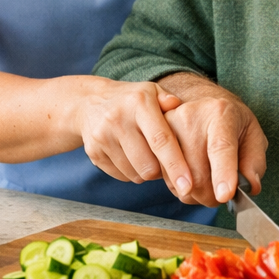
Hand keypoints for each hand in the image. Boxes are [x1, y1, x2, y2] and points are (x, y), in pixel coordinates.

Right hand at [76, 78, 195, 196]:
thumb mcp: (152, 91)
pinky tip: (130, 154)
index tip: (188, 186)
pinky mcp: (93, 153)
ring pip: (136, 174)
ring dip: (147, 171)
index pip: (160, 140)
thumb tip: (179, 106)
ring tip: (146, 152)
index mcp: (139, 103)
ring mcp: (103, 137)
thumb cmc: (132, 99)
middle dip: (162, 170)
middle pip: (148, 166)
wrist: (90, 101)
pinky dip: (132, 172)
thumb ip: (170, 100)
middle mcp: (118, 119)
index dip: (176, 165)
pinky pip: (122, 176)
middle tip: (164, 158)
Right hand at [156, 72, 267, 206]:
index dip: (223, 173)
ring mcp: (167, 127)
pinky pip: (164, 179)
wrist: (202, 103)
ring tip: (207, 180)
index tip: (225, 195)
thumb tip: (250, 185)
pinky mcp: (152, 138)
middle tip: (221, 194)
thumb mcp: (252, 135)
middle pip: (197, 174)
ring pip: (179, 181)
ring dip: (195, 194)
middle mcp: (190, 116)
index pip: (220, 147)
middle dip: (211, 196)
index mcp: (220, 113)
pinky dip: (179, 187)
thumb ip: (254, 162)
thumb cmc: (230, 122)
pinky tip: (189, 175)